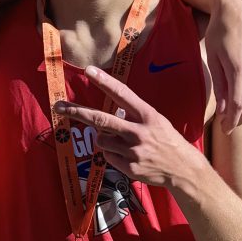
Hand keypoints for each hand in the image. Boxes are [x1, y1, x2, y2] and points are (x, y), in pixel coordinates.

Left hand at [55, 69, 203, 188]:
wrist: (182, 169)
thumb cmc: (167, 141)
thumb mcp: (156, 122)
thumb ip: (133, 115)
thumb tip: (109, 113)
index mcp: (147, 115)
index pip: (122, 94)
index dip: (104, 82)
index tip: (89, 70)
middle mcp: (138, 131)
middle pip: (100, 119)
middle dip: (77, 112)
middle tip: (59, 106)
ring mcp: (132, 150)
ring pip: (101, 140)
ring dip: (105, 139)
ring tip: (123, 143)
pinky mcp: (129, 167)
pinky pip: (108, 156)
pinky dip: (113, 155)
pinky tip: (129, 156)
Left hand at [205, 0, 241, 132]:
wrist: (239, 11)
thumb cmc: (219, 33)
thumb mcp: (213, 58)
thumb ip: (220, 85)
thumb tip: (224, 111)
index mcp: (239, 68)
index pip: (238, 105)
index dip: (231, 121)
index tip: (225, 130)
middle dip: (240, 119)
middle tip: (227, 125)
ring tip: (236, 112)